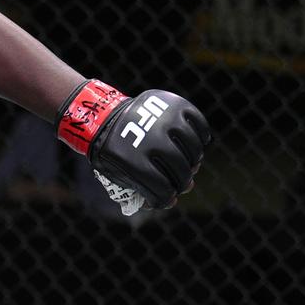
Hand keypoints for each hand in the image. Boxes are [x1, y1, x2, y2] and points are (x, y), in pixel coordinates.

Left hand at [58, 80, 210, 209]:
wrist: (103, 115)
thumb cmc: (112, 150)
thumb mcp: (115, 172)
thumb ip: (141, 188)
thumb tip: (174, 200)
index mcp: (130, 158)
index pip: (161, 188)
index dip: (166, 199)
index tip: (167, 199)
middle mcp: (149, 137)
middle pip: (181, 169)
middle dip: (183, 182)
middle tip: (183, 184)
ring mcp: (164, 118)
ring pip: (194, 148)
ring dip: (194, 161)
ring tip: (188, 165)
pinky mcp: (175, 104)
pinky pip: (200, 124)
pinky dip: (201, 137)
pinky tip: (192, 146)